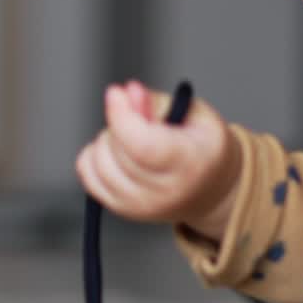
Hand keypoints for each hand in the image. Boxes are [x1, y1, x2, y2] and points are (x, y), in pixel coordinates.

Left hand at [75, 80, 240, 242]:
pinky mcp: (123, 209)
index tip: (116, 93)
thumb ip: (158, 102)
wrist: (212, 190)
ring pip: (99, 162)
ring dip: (108, 140)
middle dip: (120, 121)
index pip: (141, 145)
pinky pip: (89, 175)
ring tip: (134, 137)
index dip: (121, 116)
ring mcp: (142, 206)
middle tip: (140, 115)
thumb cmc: (204, 148)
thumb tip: (128, 93)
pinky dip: (95, 157)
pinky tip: (116, 152)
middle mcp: (165, 192)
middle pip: (118, 150)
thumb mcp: (196, 114)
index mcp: (189, 164)